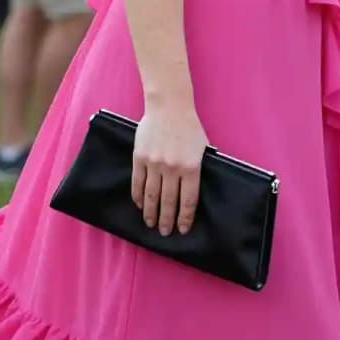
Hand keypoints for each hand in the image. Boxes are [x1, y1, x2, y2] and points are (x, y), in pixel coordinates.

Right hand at [132, 103, 207, 236]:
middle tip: (165, 232)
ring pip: (151, 195)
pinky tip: (140, 205)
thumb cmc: (189, 127)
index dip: (185, 217)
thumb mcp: (202, 148)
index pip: (188, 200)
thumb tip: (196, 190)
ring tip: (151, 224)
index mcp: (191, 167)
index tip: (183, 229)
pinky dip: (138, 196)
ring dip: (151, 213)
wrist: (169, 107)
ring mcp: (154, 163)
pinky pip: (137, 182)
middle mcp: (172, 168)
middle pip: (169, 202)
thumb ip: (199, 168)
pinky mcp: (140, 157)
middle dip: (167, 220)